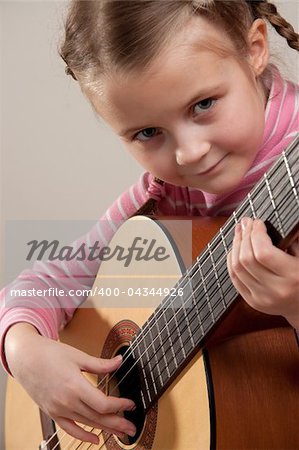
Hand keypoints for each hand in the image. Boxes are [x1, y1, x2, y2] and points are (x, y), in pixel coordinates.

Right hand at [5, 323, 135, 444]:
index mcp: (75, 385)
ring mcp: (58, 409)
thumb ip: (100, 364)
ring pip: (87, 423)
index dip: (119, 406)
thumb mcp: (78, 356)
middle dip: (117, 423)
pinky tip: (95, 439)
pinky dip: (83, 436)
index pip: (102, 404)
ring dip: (106, 429)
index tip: (130, 404)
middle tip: (132, 428)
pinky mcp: (52, 412)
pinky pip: (70, 429)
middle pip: (97, 418)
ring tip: (120, 433)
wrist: (26, 358)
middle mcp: (66, 401)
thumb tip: (119, 362)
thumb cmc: (50, 354)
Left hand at [227, 218, 298, 328]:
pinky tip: (235, 248)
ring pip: (237, 268)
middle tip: (246, 223)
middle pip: (247, 259)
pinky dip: (231, 260)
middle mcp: (275, 290)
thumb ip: (292, 241)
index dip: (256, 234)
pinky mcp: (252, 302)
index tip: (258, 222)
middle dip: (244, 236)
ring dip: (235, 246)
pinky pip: (234, 278)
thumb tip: (269, 222)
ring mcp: (262, 298)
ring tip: (239, 232)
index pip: (264, 253)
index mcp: (293, 277)